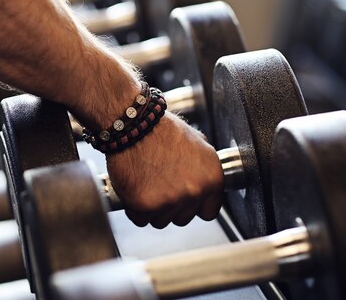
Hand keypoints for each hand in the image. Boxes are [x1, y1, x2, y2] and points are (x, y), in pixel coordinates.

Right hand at [106, 112, 223, 228]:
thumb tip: (207, 180)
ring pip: (161, 221)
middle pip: (183, 218)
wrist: (134, 124)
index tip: (184, 198)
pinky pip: (139, 219)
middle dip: (171, 206)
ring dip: (152, 208)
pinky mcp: (145, 205)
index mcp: (212, 177)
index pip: (209, 211)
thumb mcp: (197, 142)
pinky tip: (134, 188)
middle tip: (159, 184)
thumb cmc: (161, 129)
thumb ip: (205, 167)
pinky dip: (133, 208)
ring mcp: (170, 200)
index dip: (194, 205)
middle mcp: (195, 191)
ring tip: (146, 183)